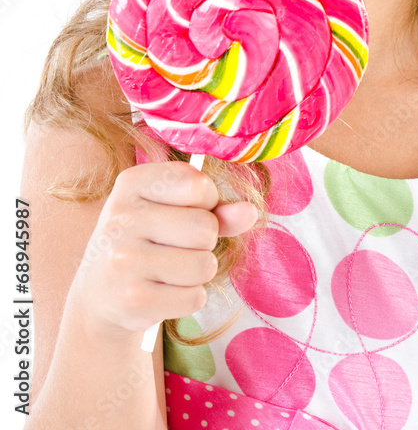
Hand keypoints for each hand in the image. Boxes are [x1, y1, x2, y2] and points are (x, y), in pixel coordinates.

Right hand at [67, 161, 258, 338]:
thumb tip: (251, 212)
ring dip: (199, 272)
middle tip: (176, 247)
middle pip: (205, 227)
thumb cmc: (146, 242)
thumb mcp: (172, 212)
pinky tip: (162, 294)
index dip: (207, 201)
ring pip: (204, 264)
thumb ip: (215, 209)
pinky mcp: (132, 300)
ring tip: (170, 271)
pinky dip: (188, 299)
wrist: (100, 296)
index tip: (186, 211)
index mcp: (131, 183)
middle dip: (204, 241)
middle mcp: (121, 217)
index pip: (197, 183)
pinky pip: (194, 298)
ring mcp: (123, 259)